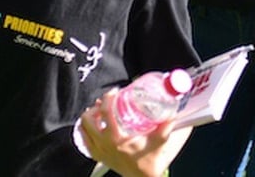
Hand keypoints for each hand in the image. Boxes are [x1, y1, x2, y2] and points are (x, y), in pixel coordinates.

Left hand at [77, 89, 191, 176]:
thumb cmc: (149, 161)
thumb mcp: (159, 141)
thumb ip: (166, 125)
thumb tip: (171, 109)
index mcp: (117, 139)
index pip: (106, 113)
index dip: (108, 98)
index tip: (115, 92)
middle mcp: (104, 144)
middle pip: (88, 119)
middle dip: (96, 107)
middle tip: (106, 101)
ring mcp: (99, 151)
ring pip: (83, 128)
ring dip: (89, 117)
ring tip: (98, 110)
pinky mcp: (97, 156)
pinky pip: (84, 140)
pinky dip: (85, 130)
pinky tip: (92, 125)